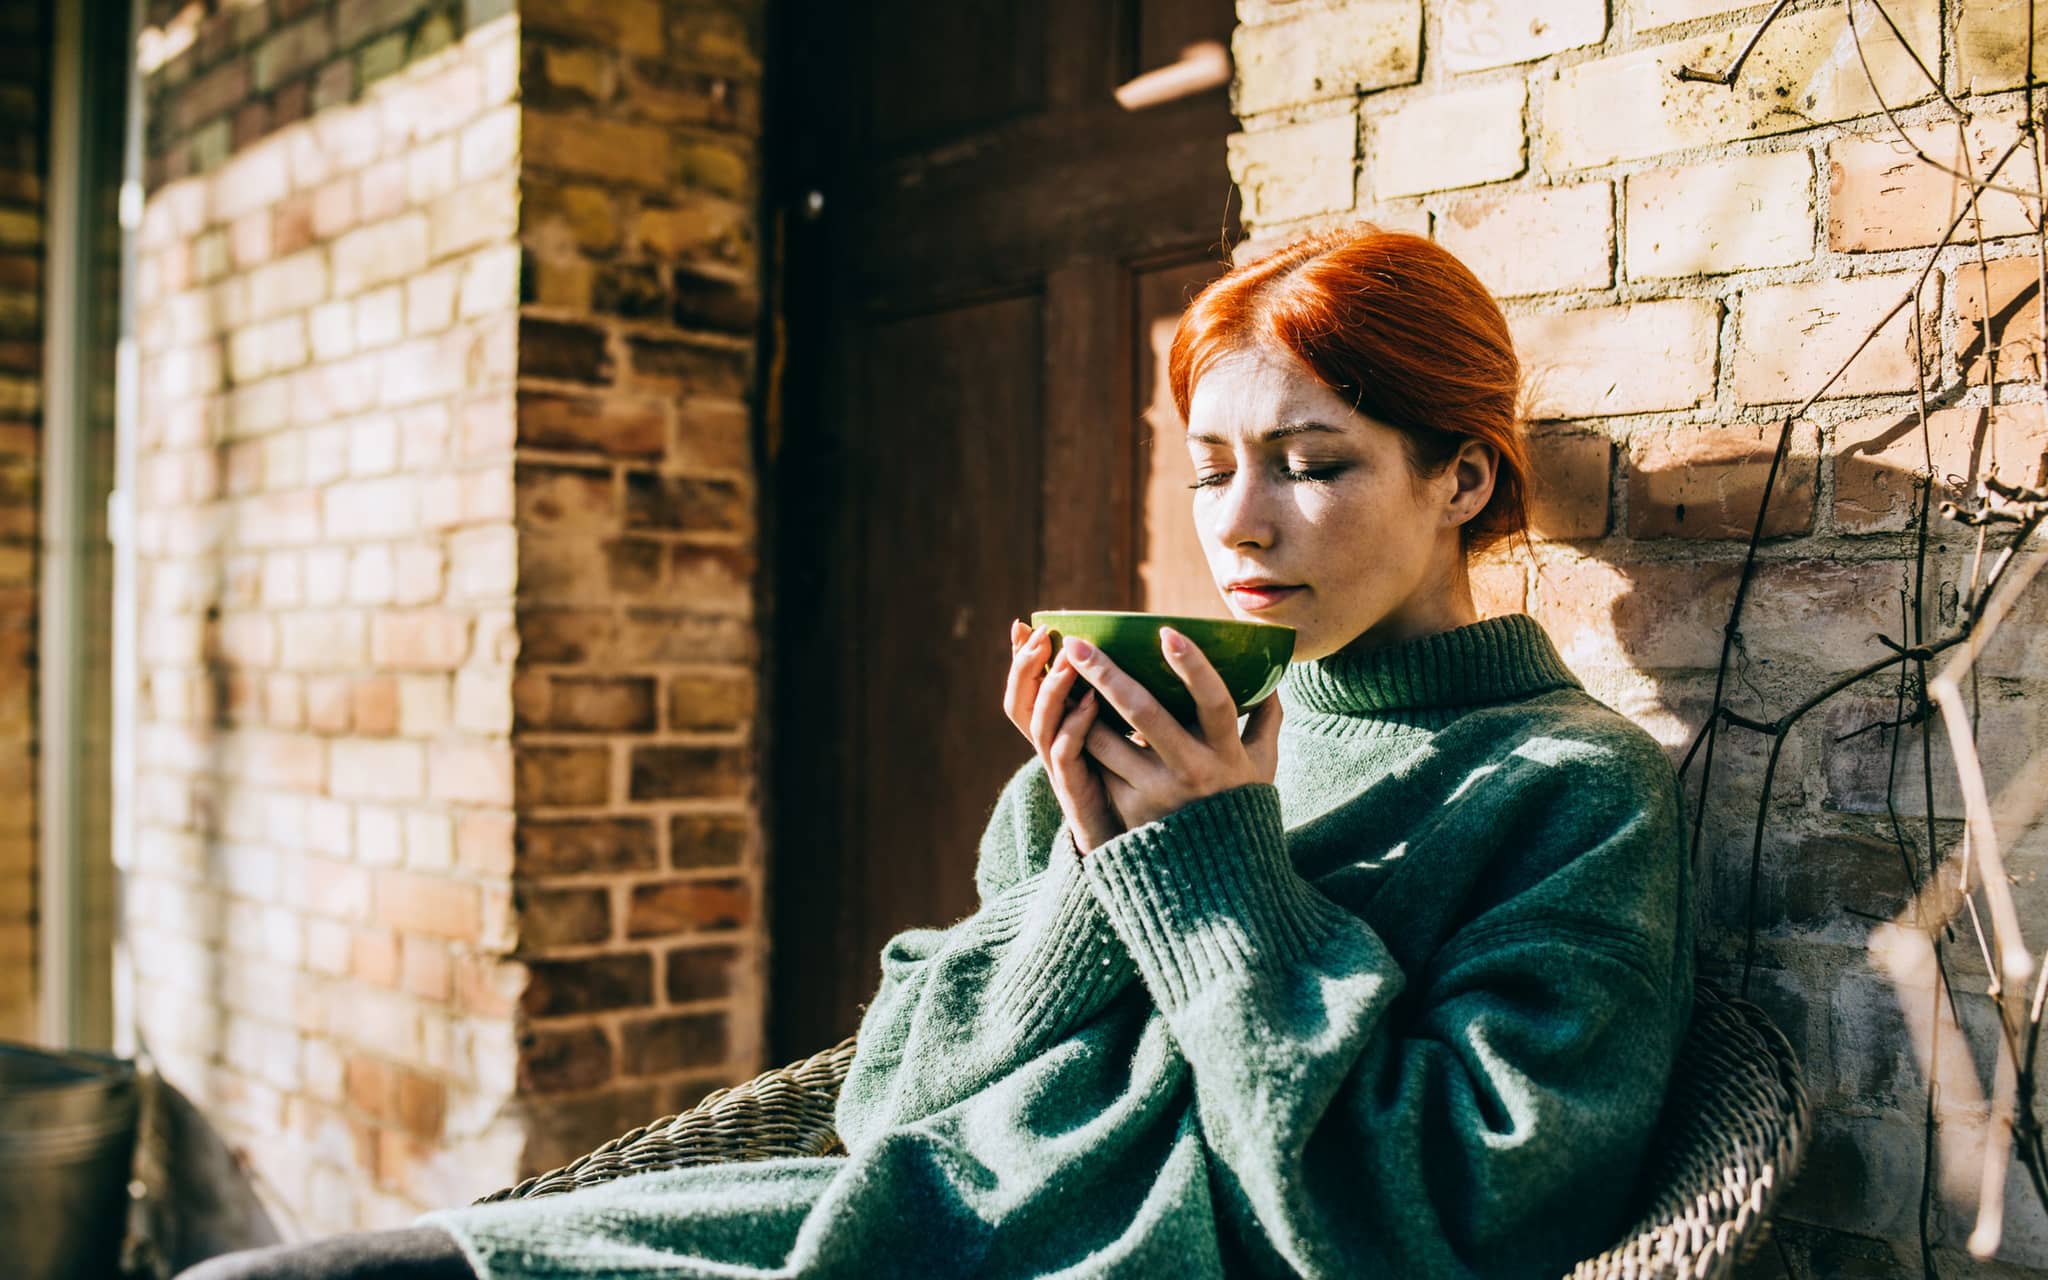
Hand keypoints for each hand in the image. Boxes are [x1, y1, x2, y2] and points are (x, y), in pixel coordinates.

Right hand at [1005, 620, 1126, 854]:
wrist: (1138, 851)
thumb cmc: (1138, 788)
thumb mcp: (1126, 735)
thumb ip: (1121, 701)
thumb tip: (1138, 651)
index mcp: (1058, 732)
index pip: (1025, 690)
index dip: (1019, 660)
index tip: (1024, 624)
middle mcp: (1052, 749)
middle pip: (1019, 704)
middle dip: (1026, 666)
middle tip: (1042, 634)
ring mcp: (1062, 771)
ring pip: (1039, 724)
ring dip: (1052, 687)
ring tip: (1068, 656)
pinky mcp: (1079, 792)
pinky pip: (1066, 754)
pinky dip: (1074, 724)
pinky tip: (1092, 701)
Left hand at [1063, 626, 1283, 831]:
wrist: (1217, 875)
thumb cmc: (1239, 805)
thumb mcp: (1262, 765)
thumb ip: (1266, 720)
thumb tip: (1272, 677)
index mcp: (1226, 751)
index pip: (1216, 703)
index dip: (1194, 667)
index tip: (1168, 632)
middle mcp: (1190, 769)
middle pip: (1145, 715)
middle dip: (1108, 675)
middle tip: (1078, 644)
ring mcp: (1156, 791)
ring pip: (1106, 742)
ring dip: (1077, 706)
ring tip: (1056, 673)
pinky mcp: (1128, 808)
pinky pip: (1098, 766)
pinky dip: (1079, 738)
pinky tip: (1061, 711)